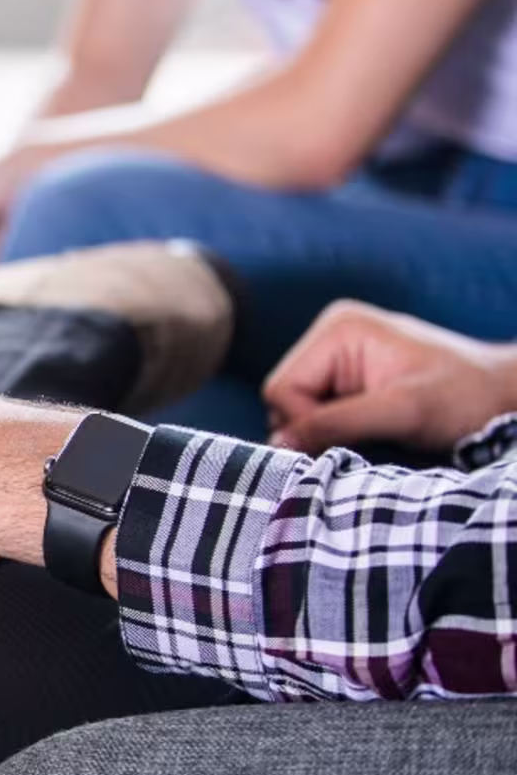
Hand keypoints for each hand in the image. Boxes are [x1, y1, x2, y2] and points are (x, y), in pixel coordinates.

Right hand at [264, 302, 516, 453]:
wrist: (505, 396)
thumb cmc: (465, 398)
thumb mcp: (402, 411)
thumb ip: (336, 424)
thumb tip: (279, 444)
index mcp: (338, 328)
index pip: (281, 387)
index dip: (303, 425)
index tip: (345, 446)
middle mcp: (331, 335)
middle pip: (285, 398)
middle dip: (317, 428)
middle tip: (364, 442)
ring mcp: (339, 355)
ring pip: (300, 409)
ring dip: (329, 432)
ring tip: (375, 437)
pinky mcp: (349, 377)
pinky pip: (320, 410)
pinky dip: (339, 431)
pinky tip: (372, 433)